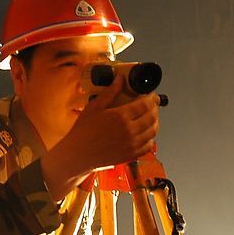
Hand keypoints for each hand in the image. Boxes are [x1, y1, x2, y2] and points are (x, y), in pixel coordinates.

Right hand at [41, 77, 160, 197]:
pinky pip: (148, 147)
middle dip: (155, 108)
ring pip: (153, 132)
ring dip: (155, 122)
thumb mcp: (94, 107)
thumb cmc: (83, 131)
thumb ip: (110, 92)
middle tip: (152, 104)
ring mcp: (131, 144)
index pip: (145, 104)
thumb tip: (120, 79)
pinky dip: (150, 138)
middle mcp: (129, 131)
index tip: (151, 95)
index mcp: (121, 116)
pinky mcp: (130, 155)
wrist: (78, 154)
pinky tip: (146, 134)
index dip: (152, 98)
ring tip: (151, 117)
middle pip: (152, 117)